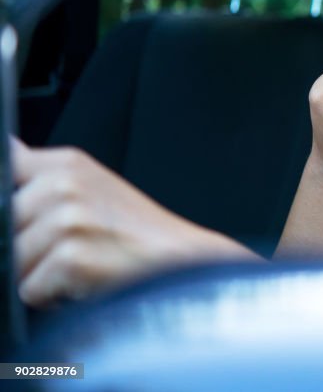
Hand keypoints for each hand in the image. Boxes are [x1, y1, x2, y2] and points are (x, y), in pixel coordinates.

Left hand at [11, 138, 258, 306]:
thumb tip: (6, 148)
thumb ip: (38, 171)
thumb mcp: (89, 183)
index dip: (8, 200)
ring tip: (78, 265)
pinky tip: (85, 281)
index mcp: (66, 163)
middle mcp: (64, 185)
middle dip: (23, 245)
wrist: (182, 260)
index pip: (6, 166)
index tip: (26, 215)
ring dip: (38, 275)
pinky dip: (52, 298)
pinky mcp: (72, 258)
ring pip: (12, 262)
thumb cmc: (136, 230)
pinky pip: (29, 291)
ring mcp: (68, 220)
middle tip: (68, 246)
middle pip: (2, 225)